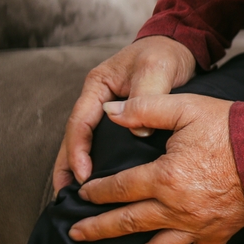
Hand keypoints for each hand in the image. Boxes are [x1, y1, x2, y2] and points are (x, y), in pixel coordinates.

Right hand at [53, 36, 196, 194]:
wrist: (179, 46)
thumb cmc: (164, 54)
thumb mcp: (155, 70)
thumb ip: (145, 97)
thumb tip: (138, 131)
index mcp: (98, 85)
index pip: (80, 122)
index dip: (78, 151)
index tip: (82, 176)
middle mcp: (97, 99)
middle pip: (75, 137)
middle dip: (67, 166)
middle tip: (64, 196)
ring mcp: (108, 109)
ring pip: (87, 142)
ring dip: (79, 166)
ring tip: (74, 196)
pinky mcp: (122, 118)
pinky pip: (105, 142)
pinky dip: (100, 161)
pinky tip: (103, 181)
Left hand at [68, 93, 243, 243]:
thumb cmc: (228, 126)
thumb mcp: (184, 107)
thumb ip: (143, 108)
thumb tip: (109, 112)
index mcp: (163, 177)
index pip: (118, 187)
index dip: (96, 191)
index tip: (81, 194)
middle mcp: (175, 207)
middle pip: (127, 223)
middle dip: (97, 230)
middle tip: (75, 234)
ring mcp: (196, 225)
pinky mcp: (219, 233)